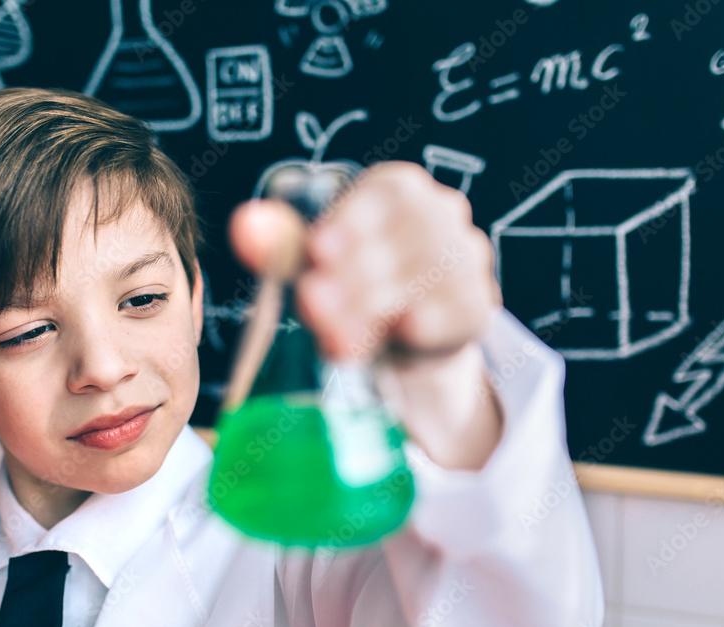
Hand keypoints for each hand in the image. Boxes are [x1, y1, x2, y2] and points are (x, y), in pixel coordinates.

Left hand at [230, 161, 500, 365]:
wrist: (396, 339)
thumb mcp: (309, 265)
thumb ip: (278, 242)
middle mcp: (443, 213)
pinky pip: (457, 312)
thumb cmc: (348, 286)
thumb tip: (245, 226)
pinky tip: (395, 337)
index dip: (353, 220)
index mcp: (399, 189)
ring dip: (380, 307)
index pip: (387, 192)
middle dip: (356, 274)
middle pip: (409, 236)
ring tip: (337, 336)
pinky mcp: (479, 306)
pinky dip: (423, 326)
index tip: (318, 250)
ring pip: (431, 276)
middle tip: (313, 305)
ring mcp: (468, 258)